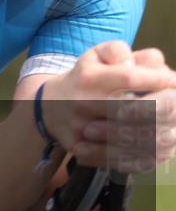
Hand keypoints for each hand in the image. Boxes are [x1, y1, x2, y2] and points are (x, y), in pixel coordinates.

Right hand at [41, 41, 175, 172]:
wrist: (48, 107)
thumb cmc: (84, 78)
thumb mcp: (96, 55)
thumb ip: (119, 51)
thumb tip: (146, 63)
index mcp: (88, 77)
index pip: (128, 78)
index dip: (157, 80)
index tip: (173, 80)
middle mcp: (82, 103)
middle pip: (134, 111)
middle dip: (166, 107)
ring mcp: (82, 129)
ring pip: (133, 139)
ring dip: (163, 134)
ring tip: (172, 127)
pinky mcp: (82, 150)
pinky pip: (123, 159)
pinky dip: (148, 155)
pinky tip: (159, 146)